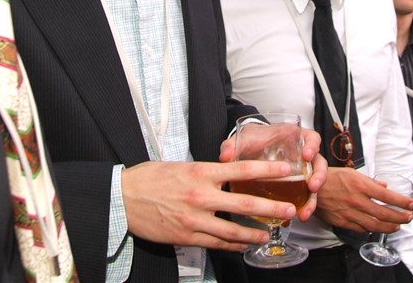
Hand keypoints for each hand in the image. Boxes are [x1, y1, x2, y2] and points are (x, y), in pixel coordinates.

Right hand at [120, 160, 298, 250]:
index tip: (285, 169)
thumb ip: (205, 172)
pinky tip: (244, 245)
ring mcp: (194, 219)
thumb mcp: (181, 166)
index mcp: (201, 172)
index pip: (241, 169)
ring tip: (269, 234)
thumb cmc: (150, 178)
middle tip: (289, 210)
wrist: (123, 198)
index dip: (266, 169)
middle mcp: (201, 196)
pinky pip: (215, 243)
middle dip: (270, 207)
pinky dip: (232, 245)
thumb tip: (225, 175)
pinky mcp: (186, 236)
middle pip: (244, 202)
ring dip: (254, 232)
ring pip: (232, 230)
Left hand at [220, 127, 326, 221]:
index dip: (312, 146)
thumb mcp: (244, 140)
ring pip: (315, 184)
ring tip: (305, 212)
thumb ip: (233, 145)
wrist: (255, 152)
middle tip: (313, 186)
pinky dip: (303, 208)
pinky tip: (298, 218)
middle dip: (319, 176)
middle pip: (319, 164)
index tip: (307, 155)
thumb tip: (225, 155)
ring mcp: (303, 172)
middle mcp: (302, 156)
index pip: (311, 138)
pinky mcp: (299, 187)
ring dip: (313, 199)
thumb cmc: (255, 143)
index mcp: (294, 139)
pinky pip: (306, 198)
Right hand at [313, 168, 412, 233]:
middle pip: (385, 213)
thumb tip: (384, 187)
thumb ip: (369, 181)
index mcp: (361, 185)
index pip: (389, 197)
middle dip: (401, 217)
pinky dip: (372, 229)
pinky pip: (362, 229)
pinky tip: (378, 228)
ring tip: (398, 225)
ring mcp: (350, 213)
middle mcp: (358, 200)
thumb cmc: (329, 177)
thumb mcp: (351, 173)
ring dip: (390, 226)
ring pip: (376, 225)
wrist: (308, 188)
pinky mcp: (343, 222)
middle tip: (409, 217)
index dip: (404, 202)